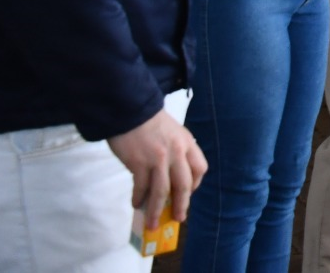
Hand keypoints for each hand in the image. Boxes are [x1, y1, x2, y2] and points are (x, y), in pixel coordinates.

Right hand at [107, 108, 207, 229]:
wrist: (129, 109)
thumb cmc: (149, 121)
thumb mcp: (172, 132)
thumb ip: (175, 150)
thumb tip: (170, 177)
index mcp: (187, 143)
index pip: (200, 168)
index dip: (195, 184)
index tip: (187, 194)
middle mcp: (177, 152)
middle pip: (184, 185)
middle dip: (181, 205)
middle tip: (178, 218)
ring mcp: (158, 158)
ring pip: (162, 192)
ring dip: (157, 210)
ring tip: (153, 222)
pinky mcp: (139, 163)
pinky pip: (142, 187)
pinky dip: (139, 198)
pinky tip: (136, 204)